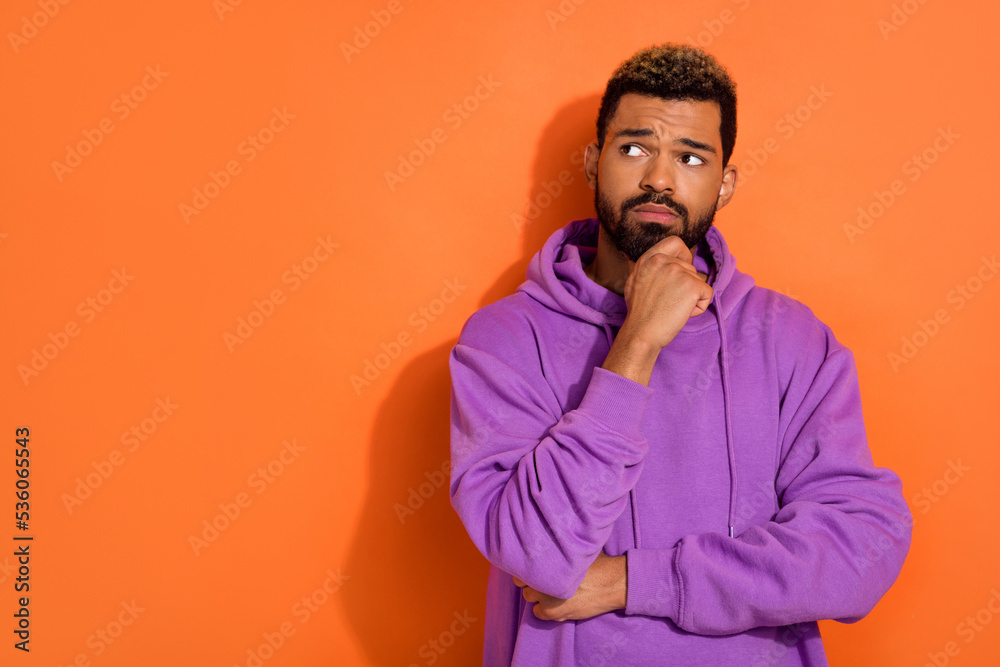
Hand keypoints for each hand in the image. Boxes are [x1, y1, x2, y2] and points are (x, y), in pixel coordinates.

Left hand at [512, 553, 626, 621]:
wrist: (611, 583)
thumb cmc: (596, 563)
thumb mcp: (576, 549)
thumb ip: (558, 547)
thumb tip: (547, 536)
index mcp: (545, 560)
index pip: (521, 565)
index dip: (527, 566)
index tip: (534, 566)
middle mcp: (540, 579)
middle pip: (522, 581)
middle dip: (530, 579)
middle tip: (543, 578)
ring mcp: (545, 597)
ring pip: (528, 596)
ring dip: (536, 594)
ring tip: (549, 590)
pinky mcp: (552, 612)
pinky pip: (537, 612)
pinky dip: (543, 609)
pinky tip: (554, 602)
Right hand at [621, 235, 712, 347]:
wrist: (642, 332)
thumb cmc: (639, 313)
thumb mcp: (635, 281)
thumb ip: (648, 268)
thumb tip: (656, 261)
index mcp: (649, 258)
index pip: (675, 242)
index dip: (683, 255)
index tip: (681, 270)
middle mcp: (664, 261)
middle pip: (690, 268)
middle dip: (685, 286)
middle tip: (668, 302)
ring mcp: (679, 272)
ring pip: (698, 282)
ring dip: (691, 298)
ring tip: (672, 309)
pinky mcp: (692, 286)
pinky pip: (706, 294)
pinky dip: (699, 307)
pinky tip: (682, 314)